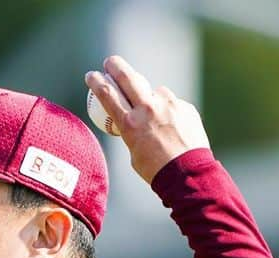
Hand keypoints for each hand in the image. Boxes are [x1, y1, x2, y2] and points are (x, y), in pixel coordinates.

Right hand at [85, 55, 209, 182]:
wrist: (186, 174)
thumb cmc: (155, 170)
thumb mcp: (134, 152)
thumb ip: (134, 130)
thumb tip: (136, 117)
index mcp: (129, 124)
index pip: (108, 95)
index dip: (97, 82)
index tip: (92, 75)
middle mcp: (148, 109)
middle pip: (127, 77)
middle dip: (115, 66)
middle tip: (110, 62)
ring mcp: (168, 104)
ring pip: (155, 93)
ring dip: (152, 101)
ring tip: (157, 123)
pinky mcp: (185, 107)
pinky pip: (172, 104)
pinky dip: (170, 113)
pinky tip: (173, 130)